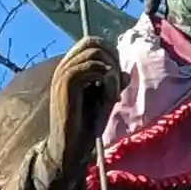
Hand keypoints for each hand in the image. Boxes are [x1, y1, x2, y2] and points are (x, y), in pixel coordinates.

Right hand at [39, 36, 122, 189]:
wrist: (71, 147)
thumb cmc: (87, 126)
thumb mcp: (105, 100)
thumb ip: (113, 84)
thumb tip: (126, 73)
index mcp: (71, 68)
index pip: (91, 42)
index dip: (110, 52)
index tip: (118, 75)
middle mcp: (64, 66)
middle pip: (93, 42)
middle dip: (112, 58)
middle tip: (118, 83)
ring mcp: (63, 73)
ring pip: (95, 54)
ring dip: (112, 72)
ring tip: (113, 94)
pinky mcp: (66, 83)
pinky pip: (93, 67)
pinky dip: (108, 80)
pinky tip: (110, 98)